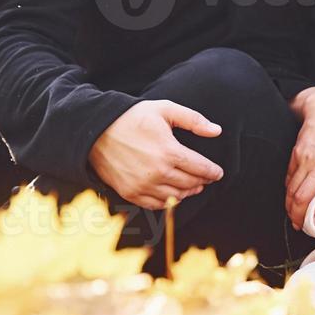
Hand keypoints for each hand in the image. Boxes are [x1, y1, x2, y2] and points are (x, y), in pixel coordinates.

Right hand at [89, 100, 223, 210]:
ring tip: (193, 187)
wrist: (95, 131)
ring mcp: (142, 185)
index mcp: (169, 152)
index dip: (213, 172)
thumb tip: (217, 131)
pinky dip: (168, 202)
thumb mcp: (164, 109)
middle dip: (202, 181)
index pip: (200, 168)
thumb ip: (193, 119)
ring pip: (175, 197)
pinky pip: (156, 205)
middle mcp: (157, 172)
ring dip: (188, 192)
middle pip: (190, 184)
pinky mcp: (130, 193)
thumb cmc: (132, 117)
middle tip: (206, 179)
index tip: (218, 172)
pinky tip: (173, 195)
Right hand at [287, 90, 314, 229]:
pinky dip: (288, 192)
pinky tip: (290, 200)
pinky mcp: (295, 155)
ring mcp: (306, 160)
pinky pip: (289, 178)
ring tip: (293, 217)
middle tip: (299, 226)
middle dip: (299, 215)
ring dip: (291, 207)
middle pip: (304, 196)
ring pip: (293, 189)